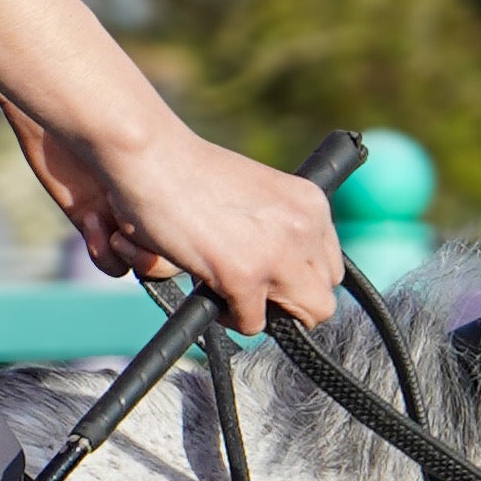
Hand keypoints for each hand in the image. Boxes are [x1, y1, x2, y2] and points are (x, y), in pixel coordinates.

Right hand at [11, 108, 342, 334]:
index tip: (267, 278)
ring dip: (265, 314)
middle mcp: (306, 227)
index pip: (330, 268)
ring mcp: (279, 253)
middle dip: (287, 303)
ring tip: (229, 291)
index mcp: (311, 203)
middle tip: (248, 290)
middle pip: (323, 299)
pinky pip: (253, 324)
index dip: (297, 280)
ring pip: (304, 318)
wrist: (150, 156)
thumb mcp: (255, 194)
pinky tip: (207, 286)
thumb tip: (279, 268)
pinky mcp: (245, 276)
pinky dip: (229, 316)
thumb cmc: (187, 172)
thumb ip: (277, 225)